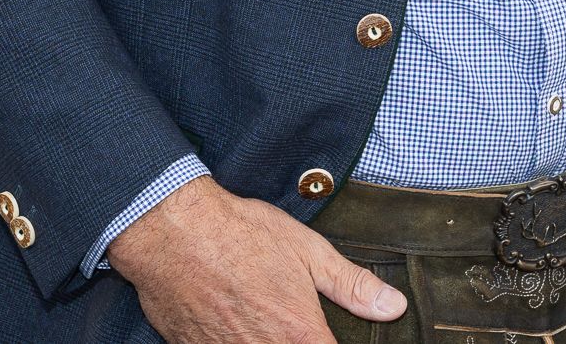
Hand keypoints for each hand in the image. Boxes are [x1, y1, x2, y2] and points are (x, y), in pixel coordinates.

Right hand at [108, 175, 405, 343]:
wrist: (172, 233)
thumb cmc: (241, 234)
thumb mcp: (308, 250)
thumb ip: (352, 285)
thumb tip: (393, 307)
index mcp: (299, 334)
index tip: (331, 336)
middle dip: (303, 342)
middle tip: (293, 324)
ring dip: (267, 342)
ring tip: (266, 319)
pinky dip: (237, 342)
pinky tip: (240, 327)